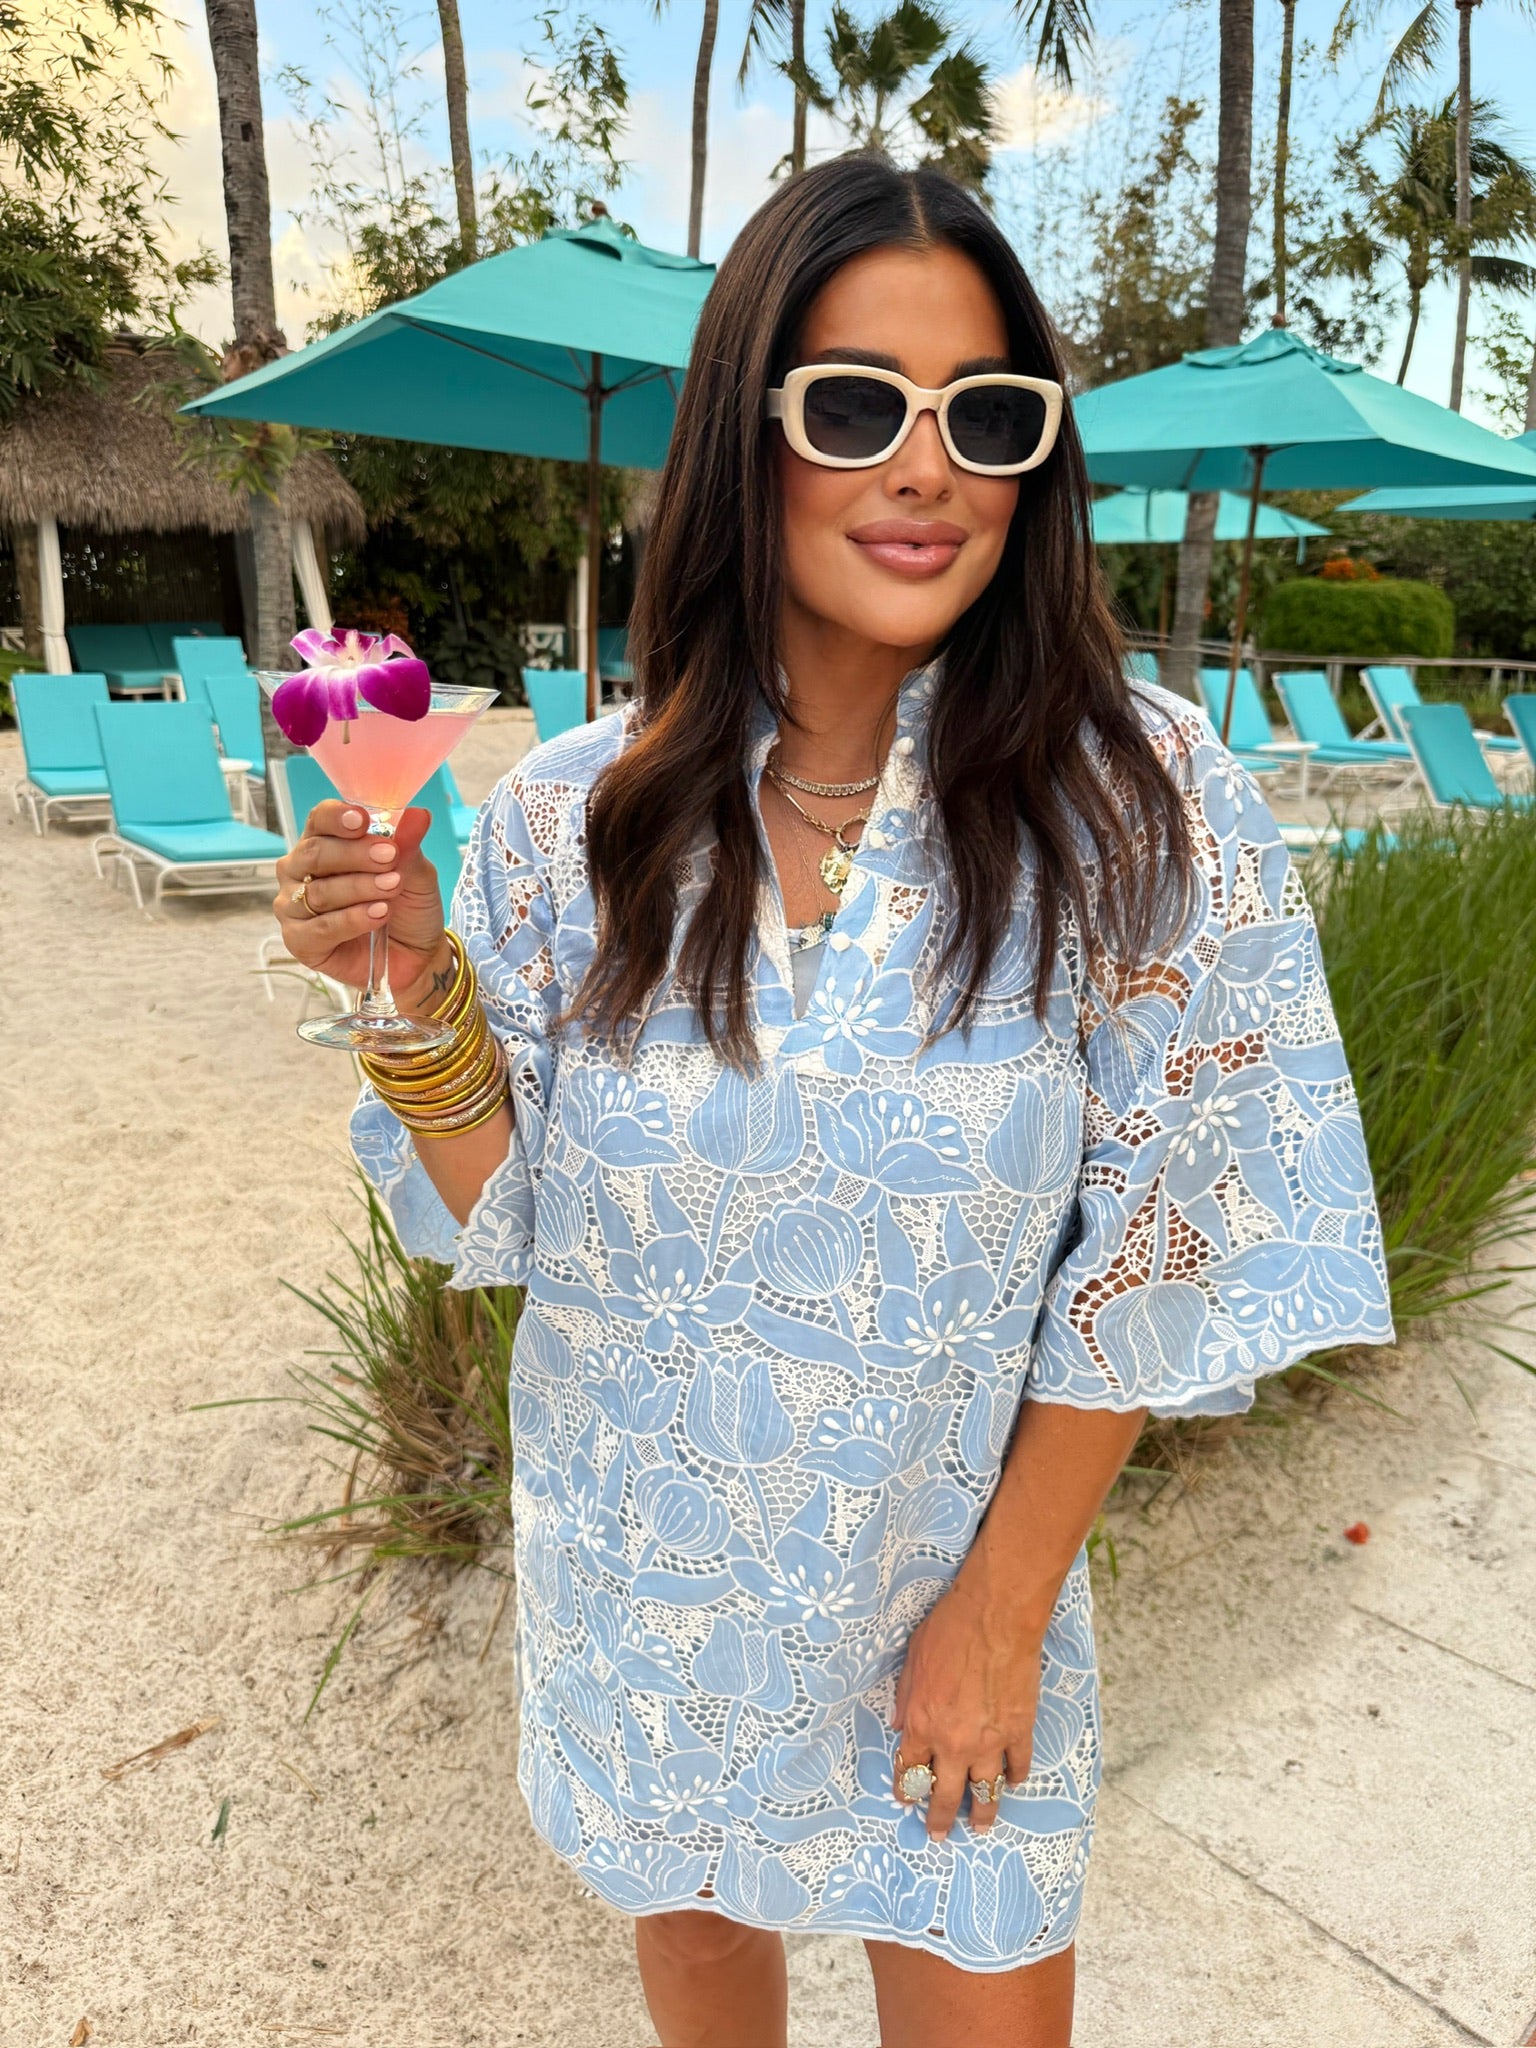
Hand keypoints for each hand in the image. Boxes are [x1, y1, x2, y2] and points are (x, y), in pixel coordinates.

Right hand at [273, 800, 451, 1013]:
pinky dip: (353, 919)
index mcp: (324, 843)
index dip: (337, 818)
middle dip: (355, 854)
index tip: (364, 820)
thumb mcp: (416, 872)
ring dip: (360, 887)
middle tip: (390, 857)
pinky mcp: (299, 941)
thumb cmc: (408, 908)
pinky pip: (321, 927)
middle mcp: (300, 872)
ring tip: (393, 888)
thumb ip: (409, 845)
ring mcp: (294, 907)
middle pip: (315, 853)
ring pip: (319, 892)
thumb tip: (419, 815)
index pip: (319, 820)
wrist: (418, 955)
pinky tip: (379, 914)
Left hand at [891, 1567, 1045, 1841]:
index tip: (906, 1801)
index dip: (907, 1789)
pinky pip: (1018, 1766)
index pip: (910, 1770)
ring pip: (985, 1792)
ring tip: (980, 1828)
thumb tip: (898, 1722)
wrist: (994, 1618)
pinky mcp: (1019, 1731)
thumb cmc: (948, 1632)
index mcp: (921, 1724)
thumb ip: (904, 1698)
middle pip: (945, 1794)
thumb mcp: (912, 1662)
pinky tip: (1012, 1782)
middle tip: (938, 1835)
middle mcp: (953, 1742)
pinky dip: (1015, 1777)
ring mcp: (989, 1741)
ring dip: (981, 1813)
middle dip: (939, 1819)